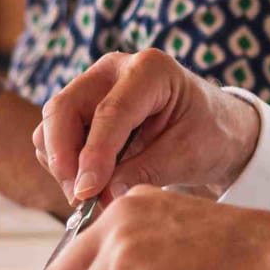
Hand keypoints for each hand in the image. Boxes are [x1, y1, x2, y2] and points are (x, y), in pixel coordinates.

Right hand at [34, 49, 261, 202]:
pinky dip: (65, 164)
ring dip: (62, 165)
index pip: (109, 113)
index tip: (86, 192)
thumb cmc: (209, 134)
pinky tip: (92, 183)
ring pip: (53, 124)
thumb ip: (143, 172)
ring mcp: (93, 85)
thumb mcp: (186, 155)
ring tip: (91, 197)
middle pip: (64, 108)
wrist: (216, 128)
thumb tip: (100, 195)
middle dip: (63, 157)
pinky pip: (55, 136)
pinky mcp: (83, 107)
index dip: (94, 155)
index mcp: (150, 70)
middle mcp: (114, 70)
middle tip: (79, 199)